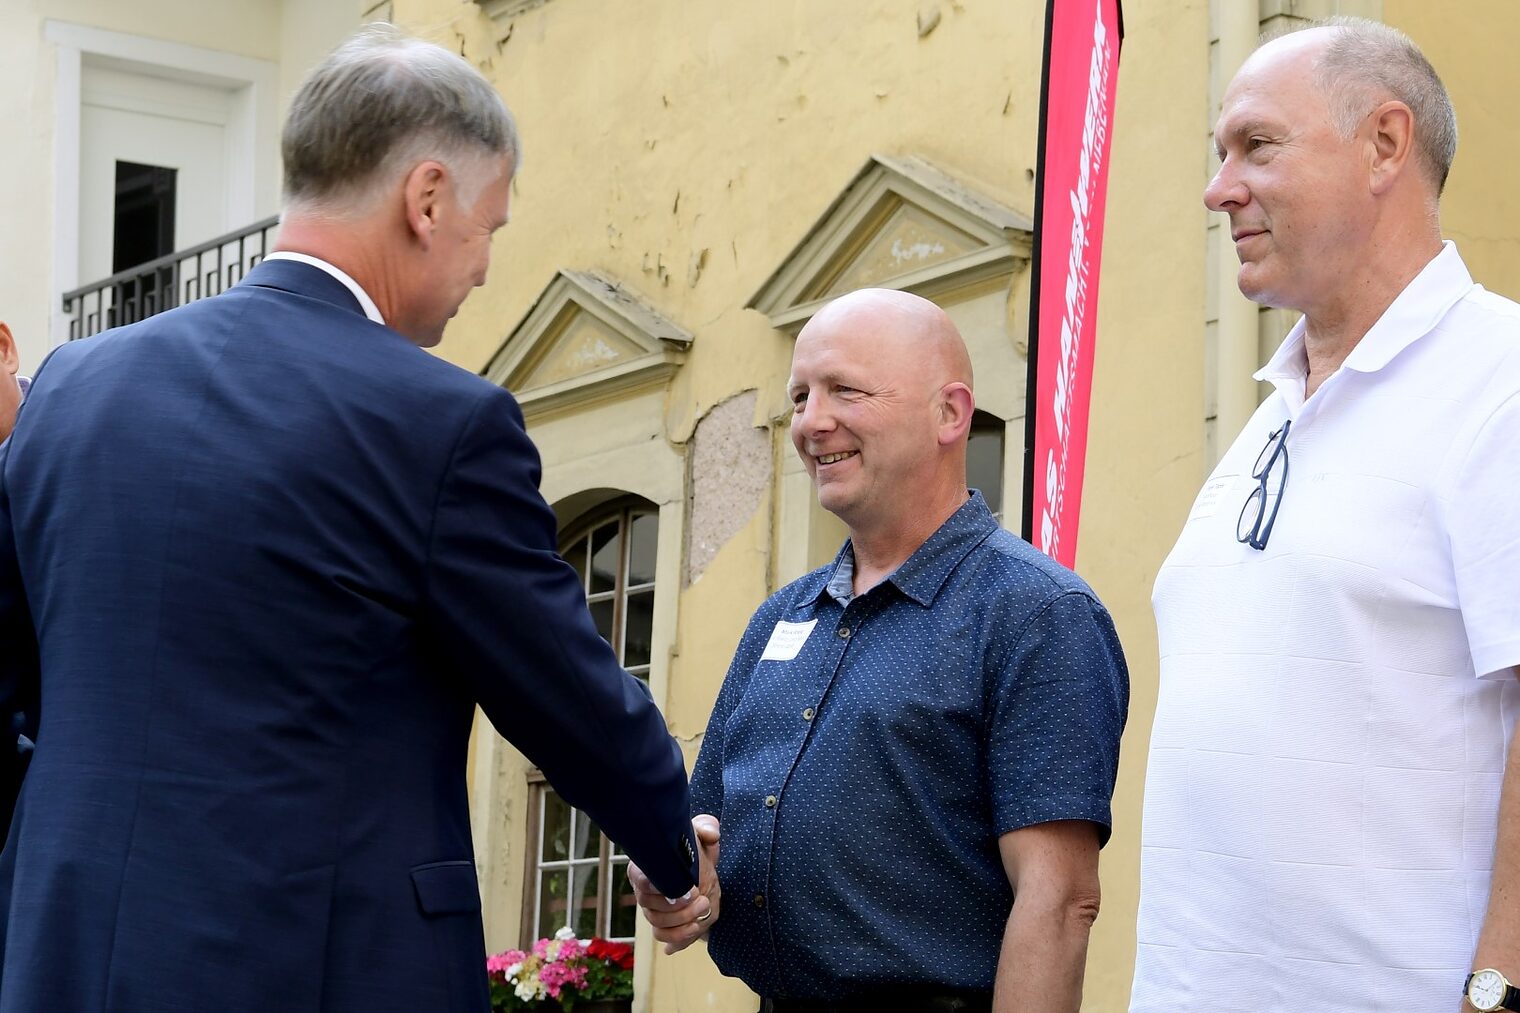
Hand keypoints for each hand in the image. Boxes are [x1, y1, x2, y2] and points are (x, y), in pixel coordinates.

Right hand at [628, 814, 720, 953]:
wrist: (701, 871)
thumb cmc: (693, 850)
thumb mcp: (701, 833)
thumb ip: (706, 827)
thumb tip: (711, 835)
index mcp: (645, 866)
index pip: (639, 877)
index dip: (656, 885)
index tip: (683, 885)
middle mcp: (643, 889)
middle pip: (648, 904)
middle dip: (675, 905)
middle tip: (700, 897)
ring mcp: (651, 909)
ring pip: (656, 922)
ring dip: (681, 921)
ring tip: (703, 909)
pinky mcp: (661, 924)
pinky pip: (662, 935)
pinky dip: (678, 936)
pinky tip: (695, 928)